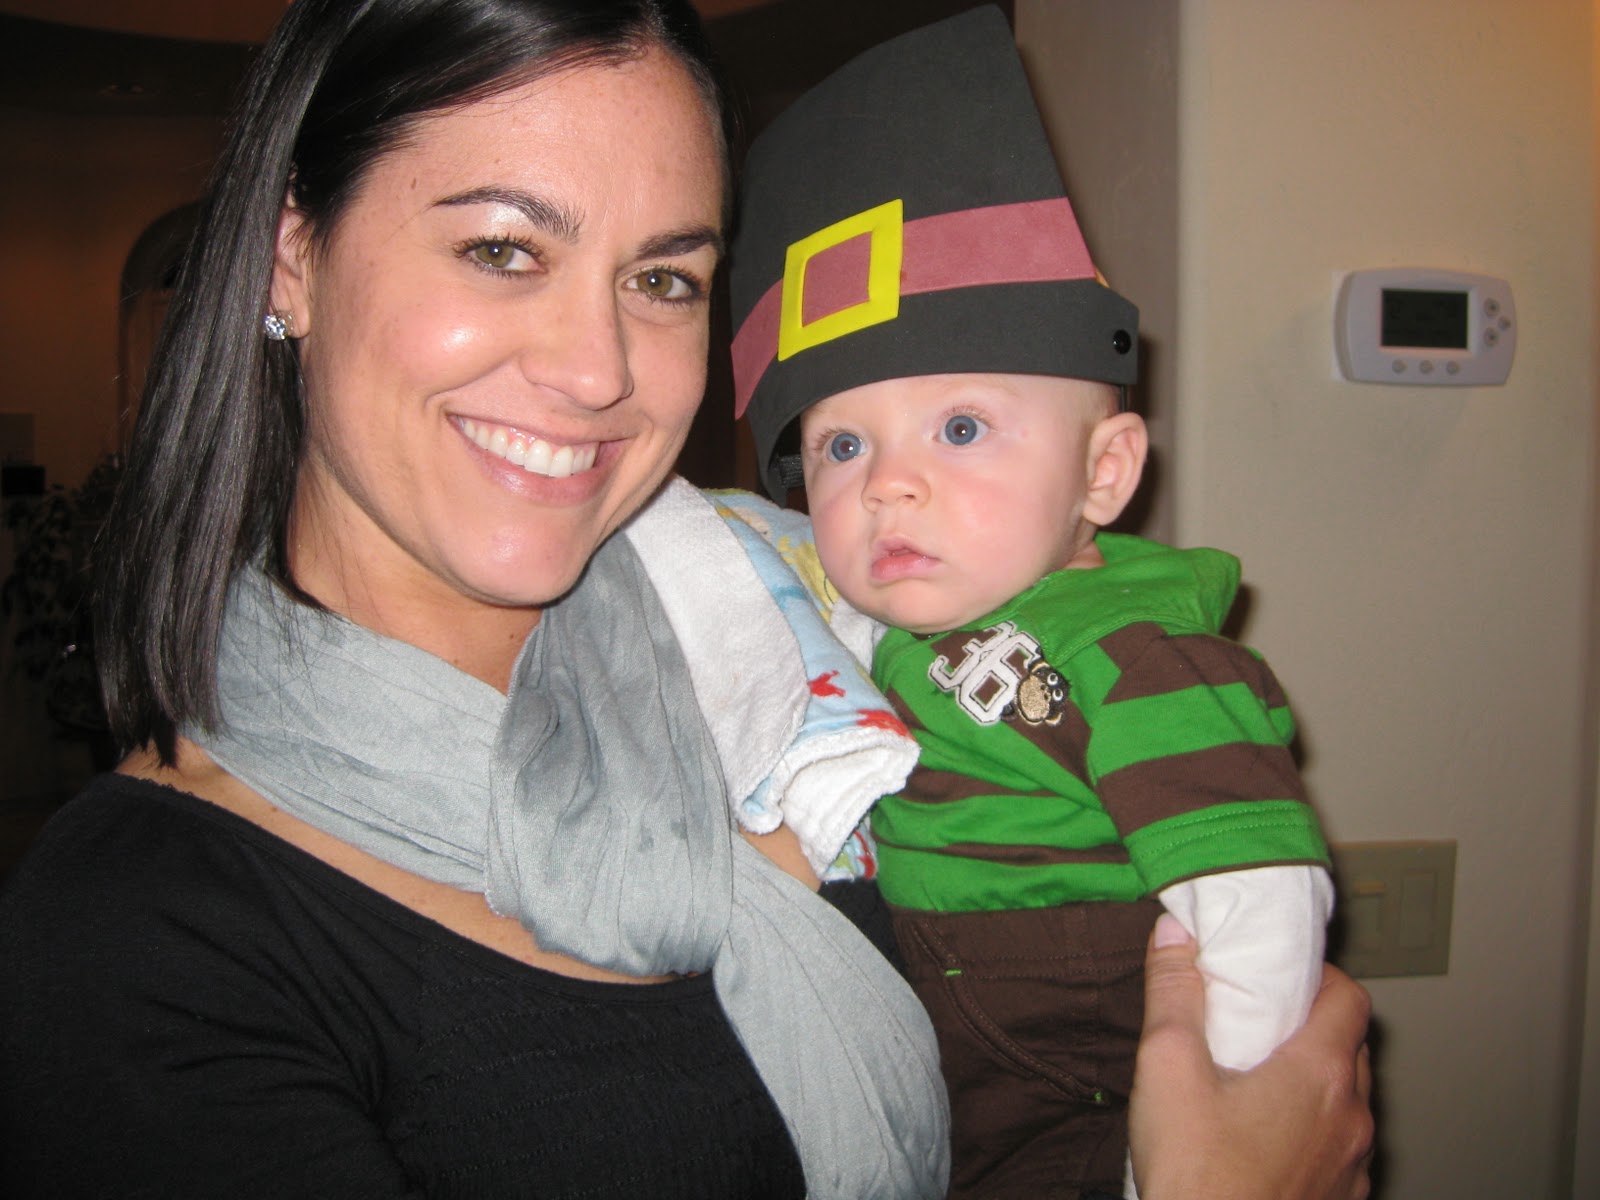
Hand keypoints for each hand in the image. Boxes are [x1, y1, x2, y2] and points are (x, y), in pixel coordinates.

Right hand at [1128, 914, 1373, 1199]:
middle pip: (1352, 1046)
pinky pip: (1340, 1148)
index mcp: (1319, 1074)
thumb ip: (1174, 993)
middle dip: (1312, 1024)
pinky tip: (1263, 1138)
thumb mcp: (1168, 1067)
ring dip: (1316, 1080)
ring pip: (1349, 1101)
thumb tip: (1175, 935)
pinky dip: (1314, 1129)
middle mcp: (1351, 1118)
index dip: (1318, 975)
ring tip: (1257, 1079)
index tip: (1279, 974)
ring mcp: (1352, 1167)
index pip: (1350, 997)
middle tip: (1261, 1020)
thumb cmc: (1197, 1176)